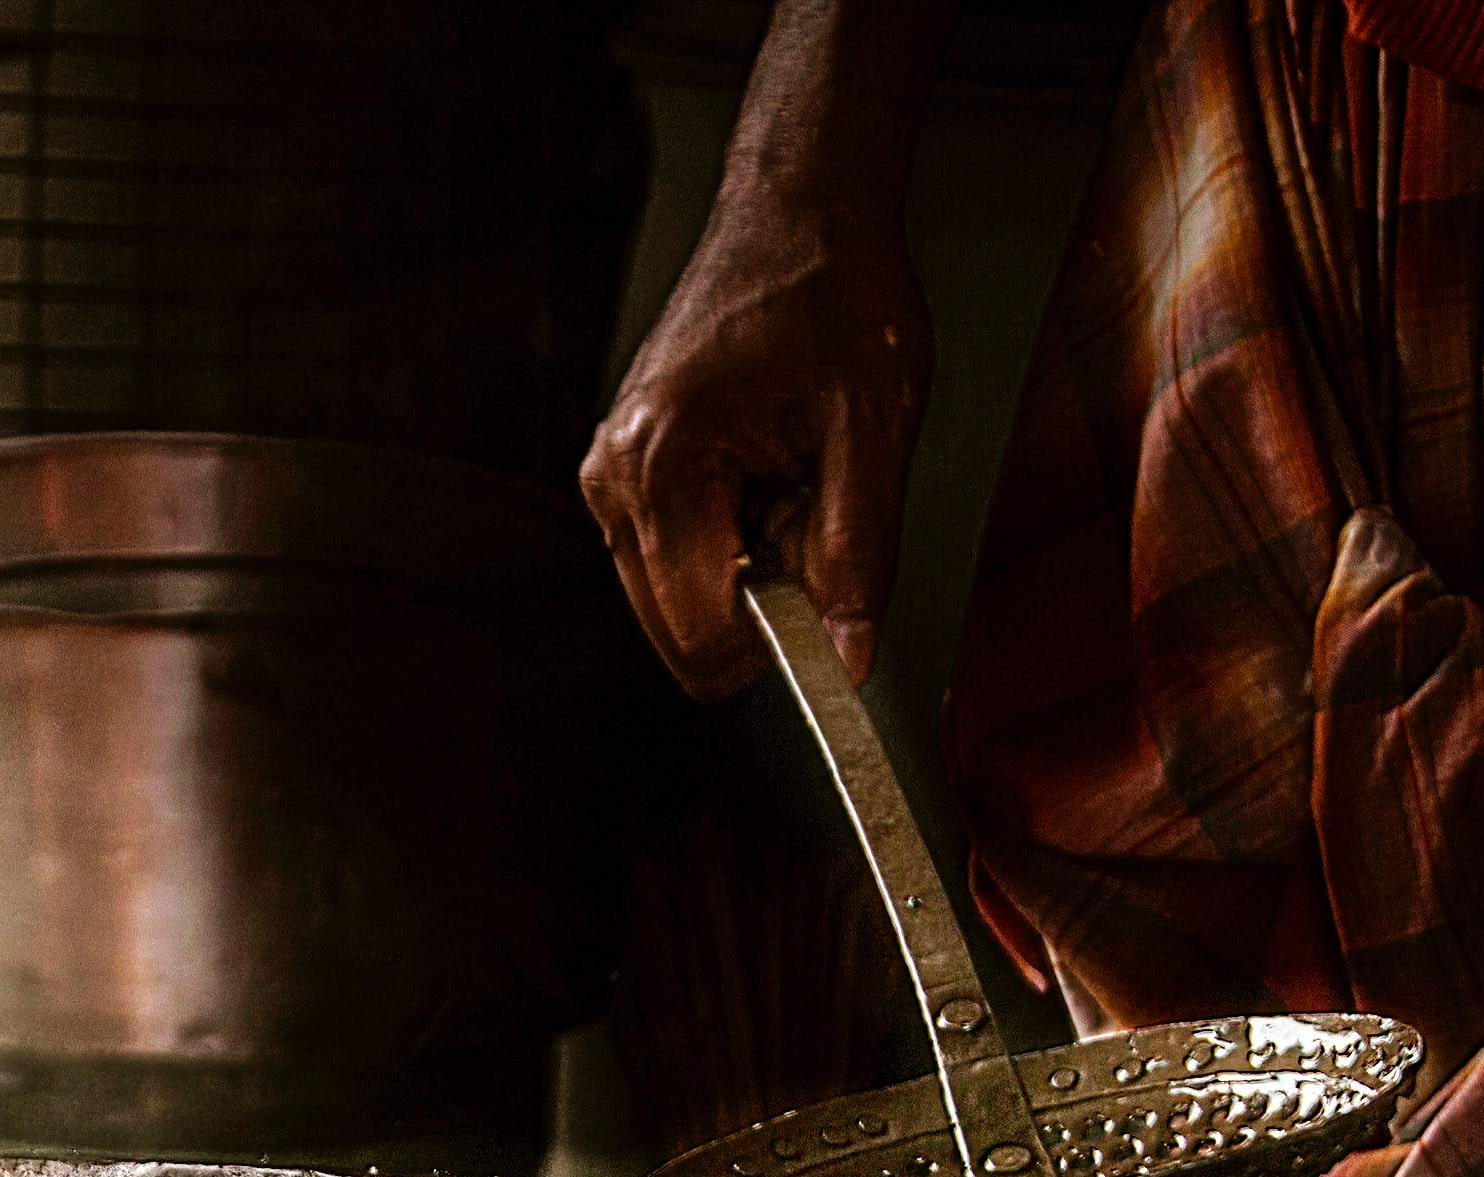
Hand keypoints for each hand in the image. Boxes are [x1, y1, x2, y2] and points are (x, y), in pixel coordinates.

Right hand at [583, 191, 931, 700]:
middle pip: (681, 631)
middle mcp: (614, 478)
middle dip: (761, 607)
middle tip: (813, 513)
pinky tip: (765, 477)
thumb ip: (859, 554)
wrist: (796, 212)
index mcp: (664, 464)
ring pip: (677, 602)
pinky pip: (673, 560)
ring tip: (790, 482)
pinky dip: (729, 546)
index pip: (702, 633)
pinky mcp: (623, 474)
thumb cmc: (830, 291)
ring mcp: (610, 477)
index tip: (834, 609)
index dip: (780, 647)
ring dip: (746, 575)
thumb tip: (849, 657)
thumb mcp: (873, 428)